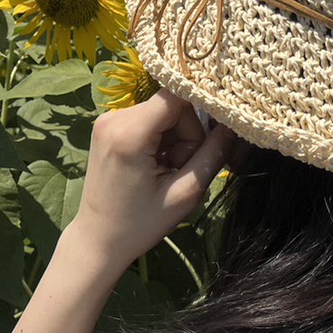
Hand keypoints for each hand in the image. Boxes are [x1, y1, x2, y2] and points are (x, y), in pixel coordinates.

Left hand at [68, 88, 236, 270]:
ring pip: (163, 112)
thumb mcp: (185, 194)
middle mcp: (114, 117)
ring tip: (164, 170)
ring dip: (174, 139)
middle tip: (178, 169)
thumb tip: (233, 123)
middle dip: (186, 135)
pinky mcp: (108, 126)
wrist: (98, 238)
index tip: (214, 130)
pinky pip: (149, 119)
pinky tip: (153, 165)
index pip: (176, 94)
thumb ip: (212, 155)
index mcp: (129, 133)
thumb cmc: (140, 224)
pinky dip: (159, 139)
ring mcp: (108, 120)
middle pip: (172, 105)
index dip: (201, 107)